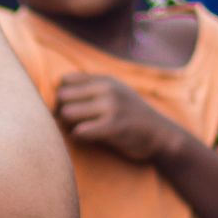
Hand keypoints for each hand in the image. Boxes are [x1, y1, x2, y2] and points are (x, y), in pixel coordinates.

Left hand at [54, 72, 181, 162]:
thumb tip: (56, 86)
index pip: (65, 81)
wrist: (161, 134)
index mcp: (104, 79)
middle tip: (74, 122)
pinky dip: (79, 136)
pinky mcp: (113, 127)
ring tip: (81, 129)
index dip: (63, 96)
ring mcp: (110, 107)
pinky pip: (80, 131)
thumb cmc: (131, 114)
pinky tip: (87, 137)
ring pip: (67, 113)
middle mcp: (107, 89)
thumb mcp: (116, 91)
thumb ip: (91, 86)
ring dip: (69, 125)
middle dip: (63, 111)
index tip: (71, 107)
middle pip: (62, 97)